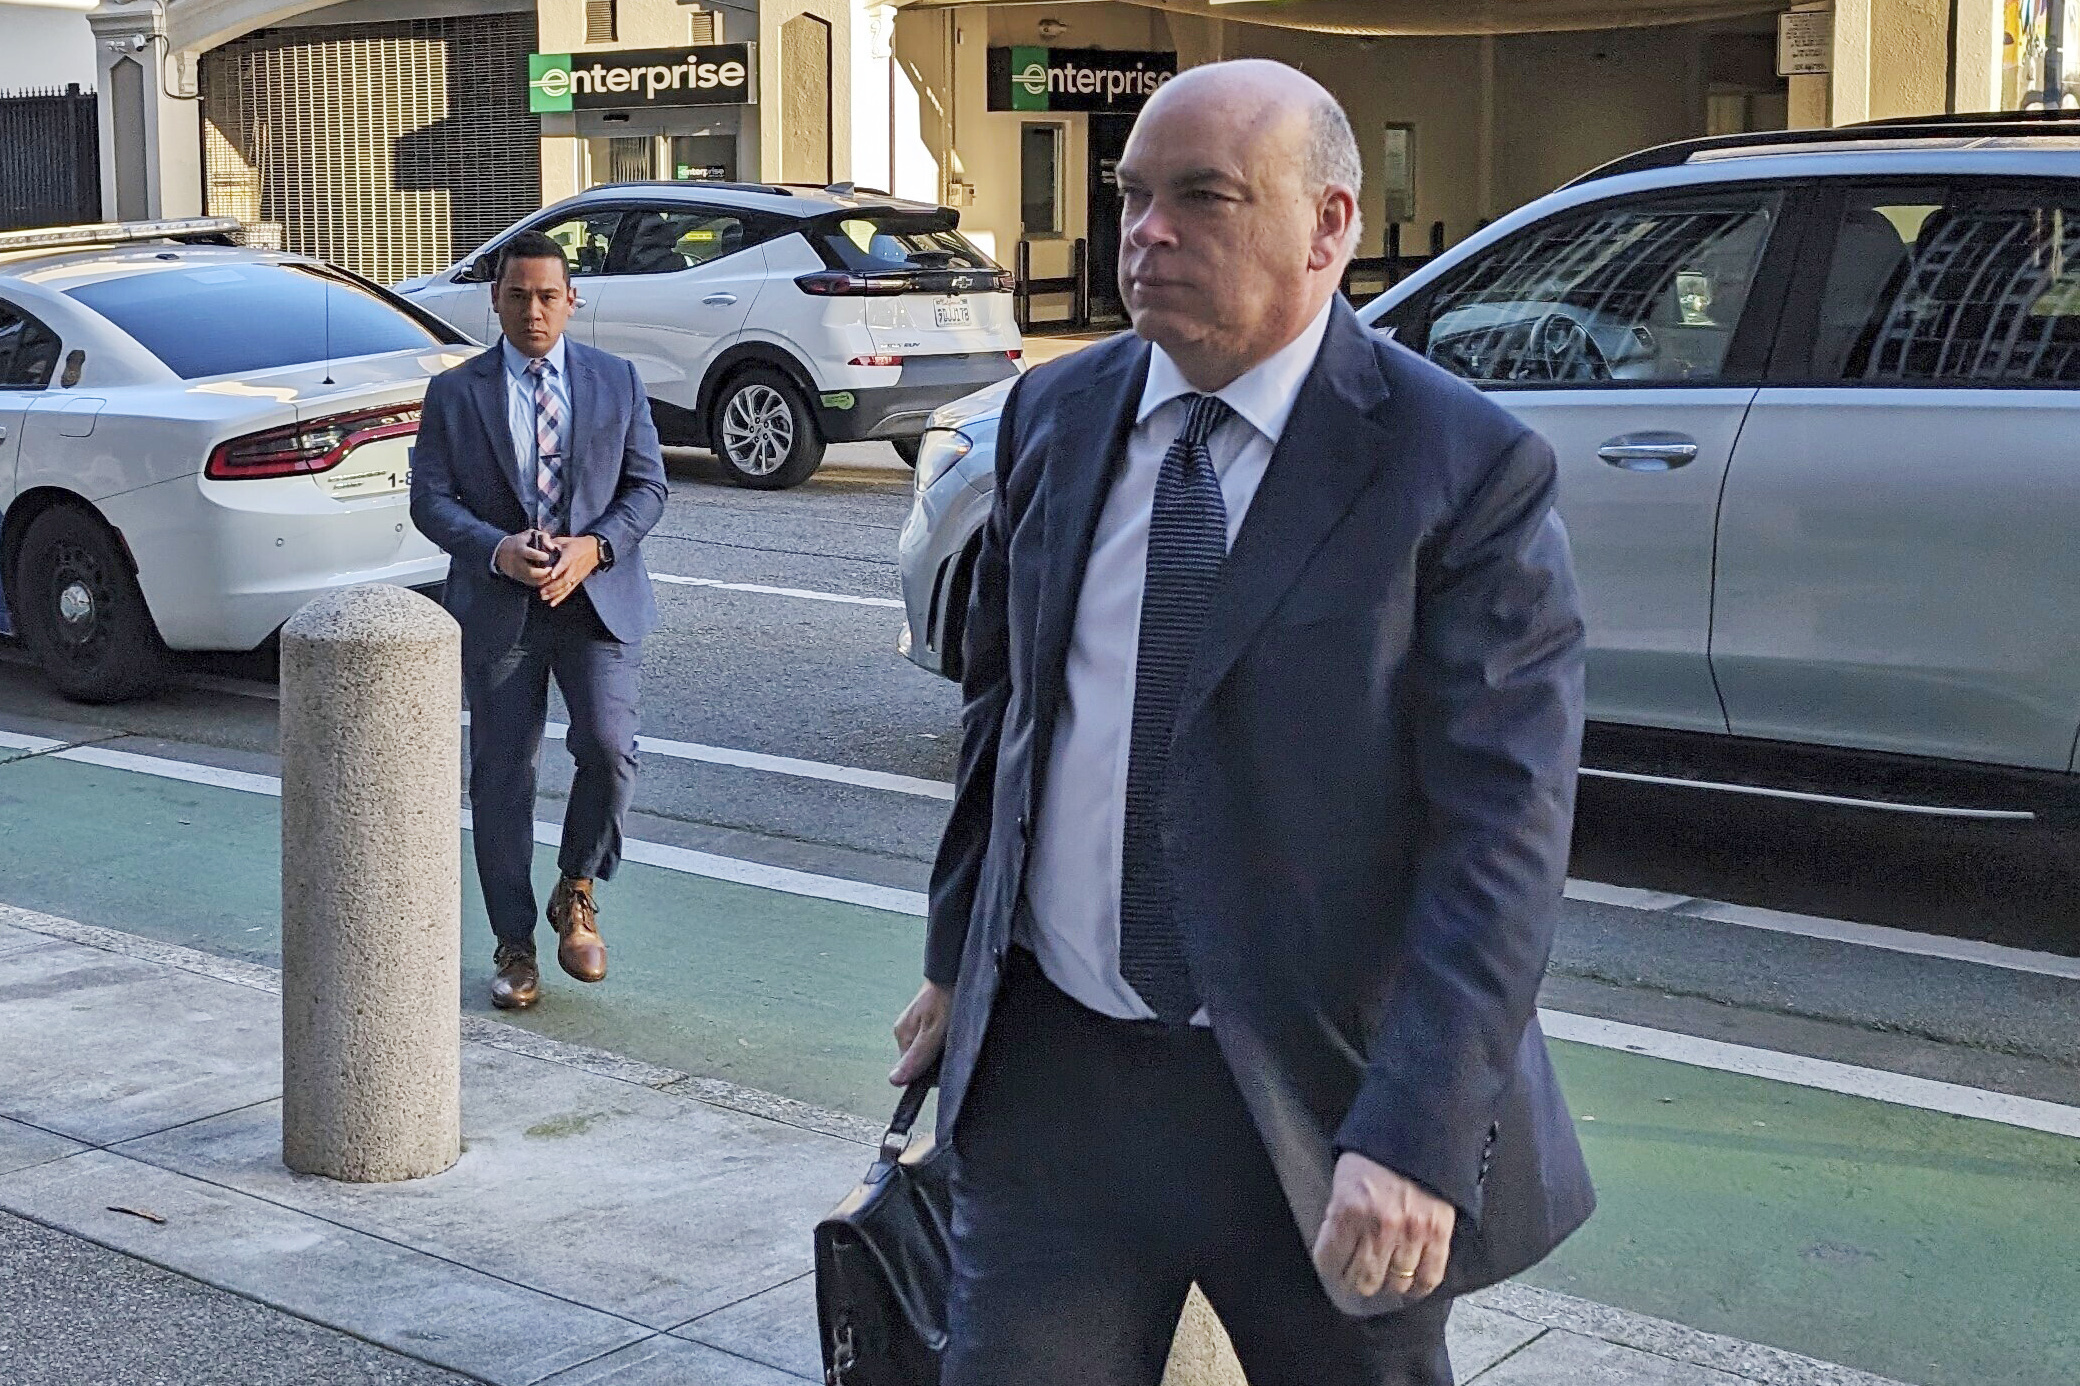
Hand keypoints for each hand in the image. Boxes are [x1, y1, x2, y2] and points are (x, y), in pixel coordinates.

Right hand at [494, 531, 554, 586]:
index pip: (530, 554)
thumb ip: (543, 537)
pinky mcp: (520, 578)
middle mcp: (518, 563)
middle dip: (544, 572)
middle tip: (552, 568)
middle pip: (531, 571)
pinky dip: (541, 582)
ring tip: (552, 574)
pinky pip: (532, 583)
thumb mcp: (529, 534)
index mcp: (520, 550)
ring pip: (532, 580)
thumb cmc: (520, 541)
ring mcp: (518, 572)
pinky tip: (547, 578)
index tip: (547, 556)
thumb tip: (552, 547)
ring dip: (544, 579)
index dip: (541, 556)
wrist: (502, 553)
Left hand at [539, 534, 601, 606]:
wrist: (594, 550)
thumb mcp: (564, 540)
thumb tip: (540, 546)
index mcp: (570, 556)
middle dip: (553, 587)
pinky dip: (561, 597)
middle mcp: (574, 567)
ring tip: (544, 597)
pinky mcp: (578, 580)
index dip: (558, 570)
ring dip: (555, 593)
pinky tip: (553, 603)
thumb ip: (552, 543)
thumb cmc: (577, 544)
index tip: (551, 576)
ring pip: (566, 587)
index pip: (564, 564)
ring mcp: (576, 576)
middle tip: (541, 591)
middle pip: (564, 579)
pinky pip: (569, 590)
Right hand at [890, 980, 951, 1085]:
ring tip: (954, 1032)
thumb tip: (894, 1080)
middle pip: (922, 1060)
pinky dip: (946, 1037)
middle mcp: (906, 1031)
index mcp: (903, 1035)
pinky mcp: (928, 1018)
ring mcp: (916, 1023)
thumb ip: (917, 1056)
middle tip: (952, 1043)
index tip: (945, 1060)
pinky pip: (935, 1038)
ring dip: (943, 1047)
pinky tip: (954, 1027)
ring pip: (930, 1049)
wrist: (955, 969)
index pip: (913, 1070)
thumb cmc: (945, 998)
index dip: (931, 1072)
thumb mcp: (933, 1032)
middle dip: (938, 1058)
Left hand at [1312, 1151, 1455, 1302]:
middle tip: (1358, 1279)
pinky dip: (1419, 1287)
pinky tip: (1411, 1286)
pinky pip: (1429, 1277)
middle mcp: (1379, 1227)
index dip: (1330, 1270)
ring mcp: (1411, 1233)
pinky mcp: (1439, 1234)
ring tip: (1385, 1278)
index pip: (1330, 1261)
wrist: (1418, 1129)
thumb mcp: (1344, 1180)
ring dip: (1388, 1284)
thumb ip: (1340, 1216)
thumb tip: (1337, 1250)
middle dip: (1357, 1283)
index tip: (1333, 1271)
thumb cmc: (1376, 1154)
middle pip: (1363, 1281)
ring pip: (1395, 1284)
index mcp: (1348, 1210)